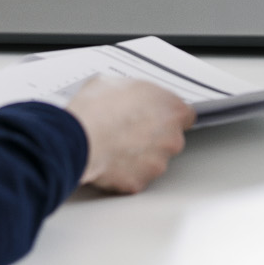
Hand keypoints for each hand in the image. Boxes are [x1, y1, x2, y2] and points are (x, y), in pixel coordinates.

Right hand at [61, 76, 192, 193]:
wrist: (79, 138)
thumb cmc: (96, 108)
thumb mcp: (115, 83)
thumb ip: (134, 93)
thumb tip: (128, 96)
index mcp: (170, 109)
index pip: (185, 115)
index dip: (168, 116)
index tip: (159, 117)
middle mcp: (171, 138)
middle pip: (170, 139)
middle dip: (153, 137)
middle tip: (129, 130)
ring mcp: (157, 163)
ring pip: (154, 160)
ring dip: (140, 156)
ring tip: (115, 145)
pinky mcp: (140, 182)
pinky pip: (135, 177)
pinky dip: (125, 172)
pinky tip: (109, 160)